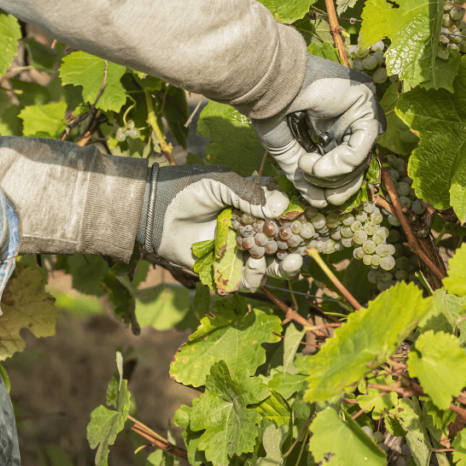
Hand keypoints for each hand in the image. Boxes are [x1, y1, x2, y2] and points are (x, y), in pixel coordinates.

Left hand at [137, 164, 302, 290]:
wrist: (153, 212)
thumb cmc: (186, 191)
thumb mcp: (220, 184)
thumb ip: (250, 195)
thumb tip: (282, 207)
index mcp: (255, 207)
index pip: (285, 216)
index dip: (300, 222)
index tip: (312, 225)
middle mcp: (252, 230)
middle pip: (284, 245)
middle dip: (296, 250)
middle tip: (302, 251)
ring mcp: (240, 251)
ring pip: (271, 265)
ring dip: (283, 267)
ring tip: (289, 263)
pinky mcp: (226, 270)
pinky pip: (249, 281)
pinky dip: (256, 277)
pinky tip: (254, 266)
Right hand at [252, 54, 385, 207]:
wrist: (264, 81)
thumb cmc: (271, 107)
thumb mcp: (287, 150)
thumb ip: (304, 175)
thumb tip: (321, 204)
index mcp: (334, 127)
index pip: (346, 166)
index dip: (334, 187)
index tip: (318, 201)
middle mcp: (350, 121)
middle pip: (357, 168)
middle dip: (335, 186)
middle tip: (314, 189)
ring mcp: (360, 112)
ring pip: (360, 161)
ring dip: (330, 175)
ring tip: (304, 167)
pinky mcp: (365, 105)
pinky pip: (362, 147)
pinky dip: (338, 164)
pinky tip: (312, 163)